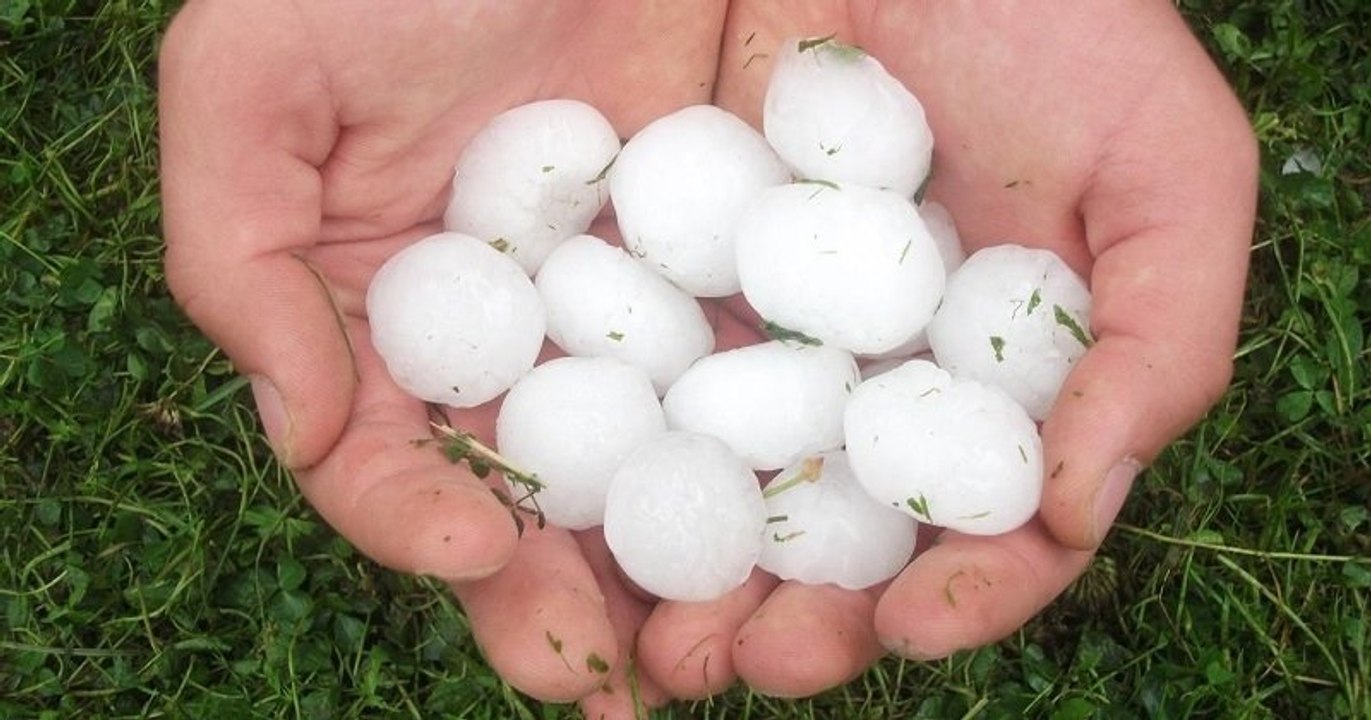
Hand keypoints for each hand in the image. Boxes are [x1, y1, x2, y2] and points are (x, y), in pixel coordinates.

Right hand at [158, 0, 733, 708]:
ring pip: (648, 479)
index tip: (480, 550)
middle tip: (609, 685)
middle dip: (560, 603)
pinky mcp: (729, 280)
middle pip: (528, 504)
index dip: (418, 524)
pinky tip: (811, 533)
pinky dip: (781, 467)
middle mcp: (509, 346)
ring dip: (676, 578)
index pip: (388, 462)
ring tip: (716, 654)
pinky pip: (757, 386)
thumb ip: (236, 256)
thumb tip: (301, 429)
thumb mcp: (254, 80)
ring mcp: (627, 322)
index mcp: (388, 323)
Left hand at [638, 0, 1255, 693]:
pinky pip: (636, 379)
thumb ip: (1159, 342)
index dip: (962, 597)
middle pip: (841, 537)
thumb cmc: (1068, 28)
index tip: (909, 626)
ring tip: (656, 640)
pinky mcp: (676, 279)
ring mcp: (772, 337)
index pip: (987, 528)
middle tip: (751, 664)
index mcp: (1000, 389)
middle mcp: (880, 384)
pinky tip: (577, 508)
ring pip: (728, 487)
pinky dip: (610, 455)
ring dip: (691, 576)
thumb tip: (1075, 509)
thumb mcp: (1167, 172)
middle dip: (798, 618)